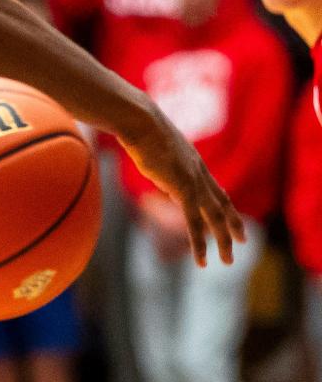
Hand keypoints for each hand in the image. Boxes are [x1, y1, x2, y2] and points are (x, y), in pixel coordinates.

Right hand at [120, 105, 244, 266]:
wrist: (139, 120)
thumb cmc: (139, 127)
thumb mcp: (153, 145)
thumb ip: (158, 158)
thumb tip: (150, 159)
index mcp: (193, 162)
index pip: (215, 188)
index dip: (225, 204)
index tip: (231, 217)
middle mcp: (198, 172)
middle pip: (222, 204)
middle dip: (233, 224)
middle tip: (242, 241)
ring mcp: (193, 181)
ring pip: (215, 217)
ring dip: (223, 240)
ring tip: (227, 261)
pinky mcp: (183, 190)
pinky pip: (195, 223)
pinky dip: (200, 244)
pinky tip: (202, 261)